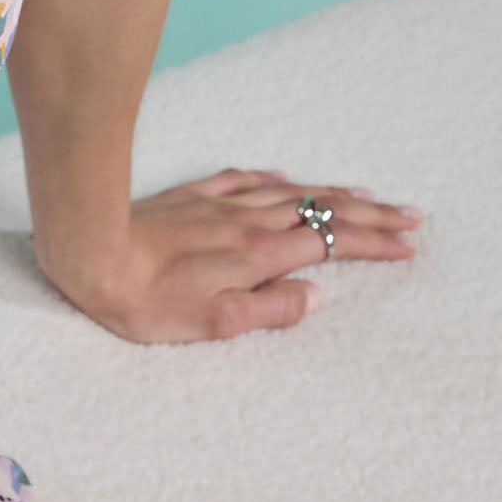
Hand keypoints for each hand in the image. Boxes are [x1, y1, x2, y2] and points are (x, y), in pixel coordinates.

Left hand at [35, 167, 421, 344]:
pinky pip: (246, 180)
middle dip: (370, 214)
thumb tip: (316, 295)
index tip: (408, 245)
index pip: (332, 242)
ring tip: (366, 195)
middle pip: (322, 210)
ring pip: (290, 192)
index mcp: (261, 255)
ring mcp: (221, 205)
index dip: (374, 243)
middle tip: (410, 216)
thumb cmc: (148, 301)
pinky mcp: (193, 196)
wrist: (91, 254)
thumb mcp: (215, 323)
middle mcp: (248, 222)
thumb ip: (271, 309)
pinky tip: (285, 178)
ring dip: (333, 193)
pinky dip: (276, 180)